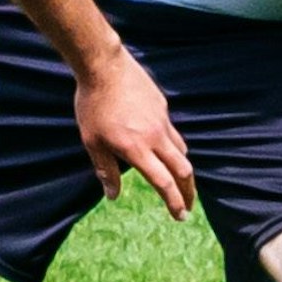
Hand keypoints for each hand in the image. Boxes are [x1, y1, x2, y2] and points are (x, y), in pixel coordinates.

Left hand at [74, 47, 195, 219]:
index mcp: (137, 149)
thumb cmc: (92, 104)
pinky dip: (174, 147)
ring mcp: (162, 120)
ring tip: (180, 181)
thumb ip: (105, 170)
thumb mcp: (92, 141)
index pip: (164, 182)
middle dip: (188, 192)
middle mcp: (155, 136)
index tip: (179, 216)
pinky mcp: (162, 106)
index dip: (174, 202)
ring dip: (183, 170)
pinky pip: (173, 132)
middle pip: (183, 170)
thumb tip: (112, 196)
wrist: (103, 66)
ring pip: (181, 150)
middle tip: (188, 207)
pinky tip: (164, 149)